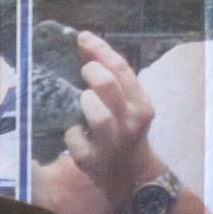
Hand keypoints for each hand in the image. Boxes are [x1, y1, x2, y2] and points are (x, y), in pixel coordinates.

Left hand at [62, 32, 160, 209]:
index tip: (82, 38)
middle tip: (84, 73)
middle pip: (108, 87)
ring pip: (97, 116)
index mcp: (142, 104)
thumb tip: (86, 45)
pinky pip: (75, 140)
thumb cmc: (126, 131)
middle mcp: (130, 122)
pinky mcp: (92, 160)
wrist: (133, 175)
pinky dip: (70, 133)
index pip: (122, 69)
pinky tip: (74, 131)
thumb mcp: (130, 105)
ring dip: (84, 103)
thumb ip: (114, 79)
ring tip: (82, 102)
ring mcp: (112, 143)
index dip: (100, 50)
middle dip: (92, 73)